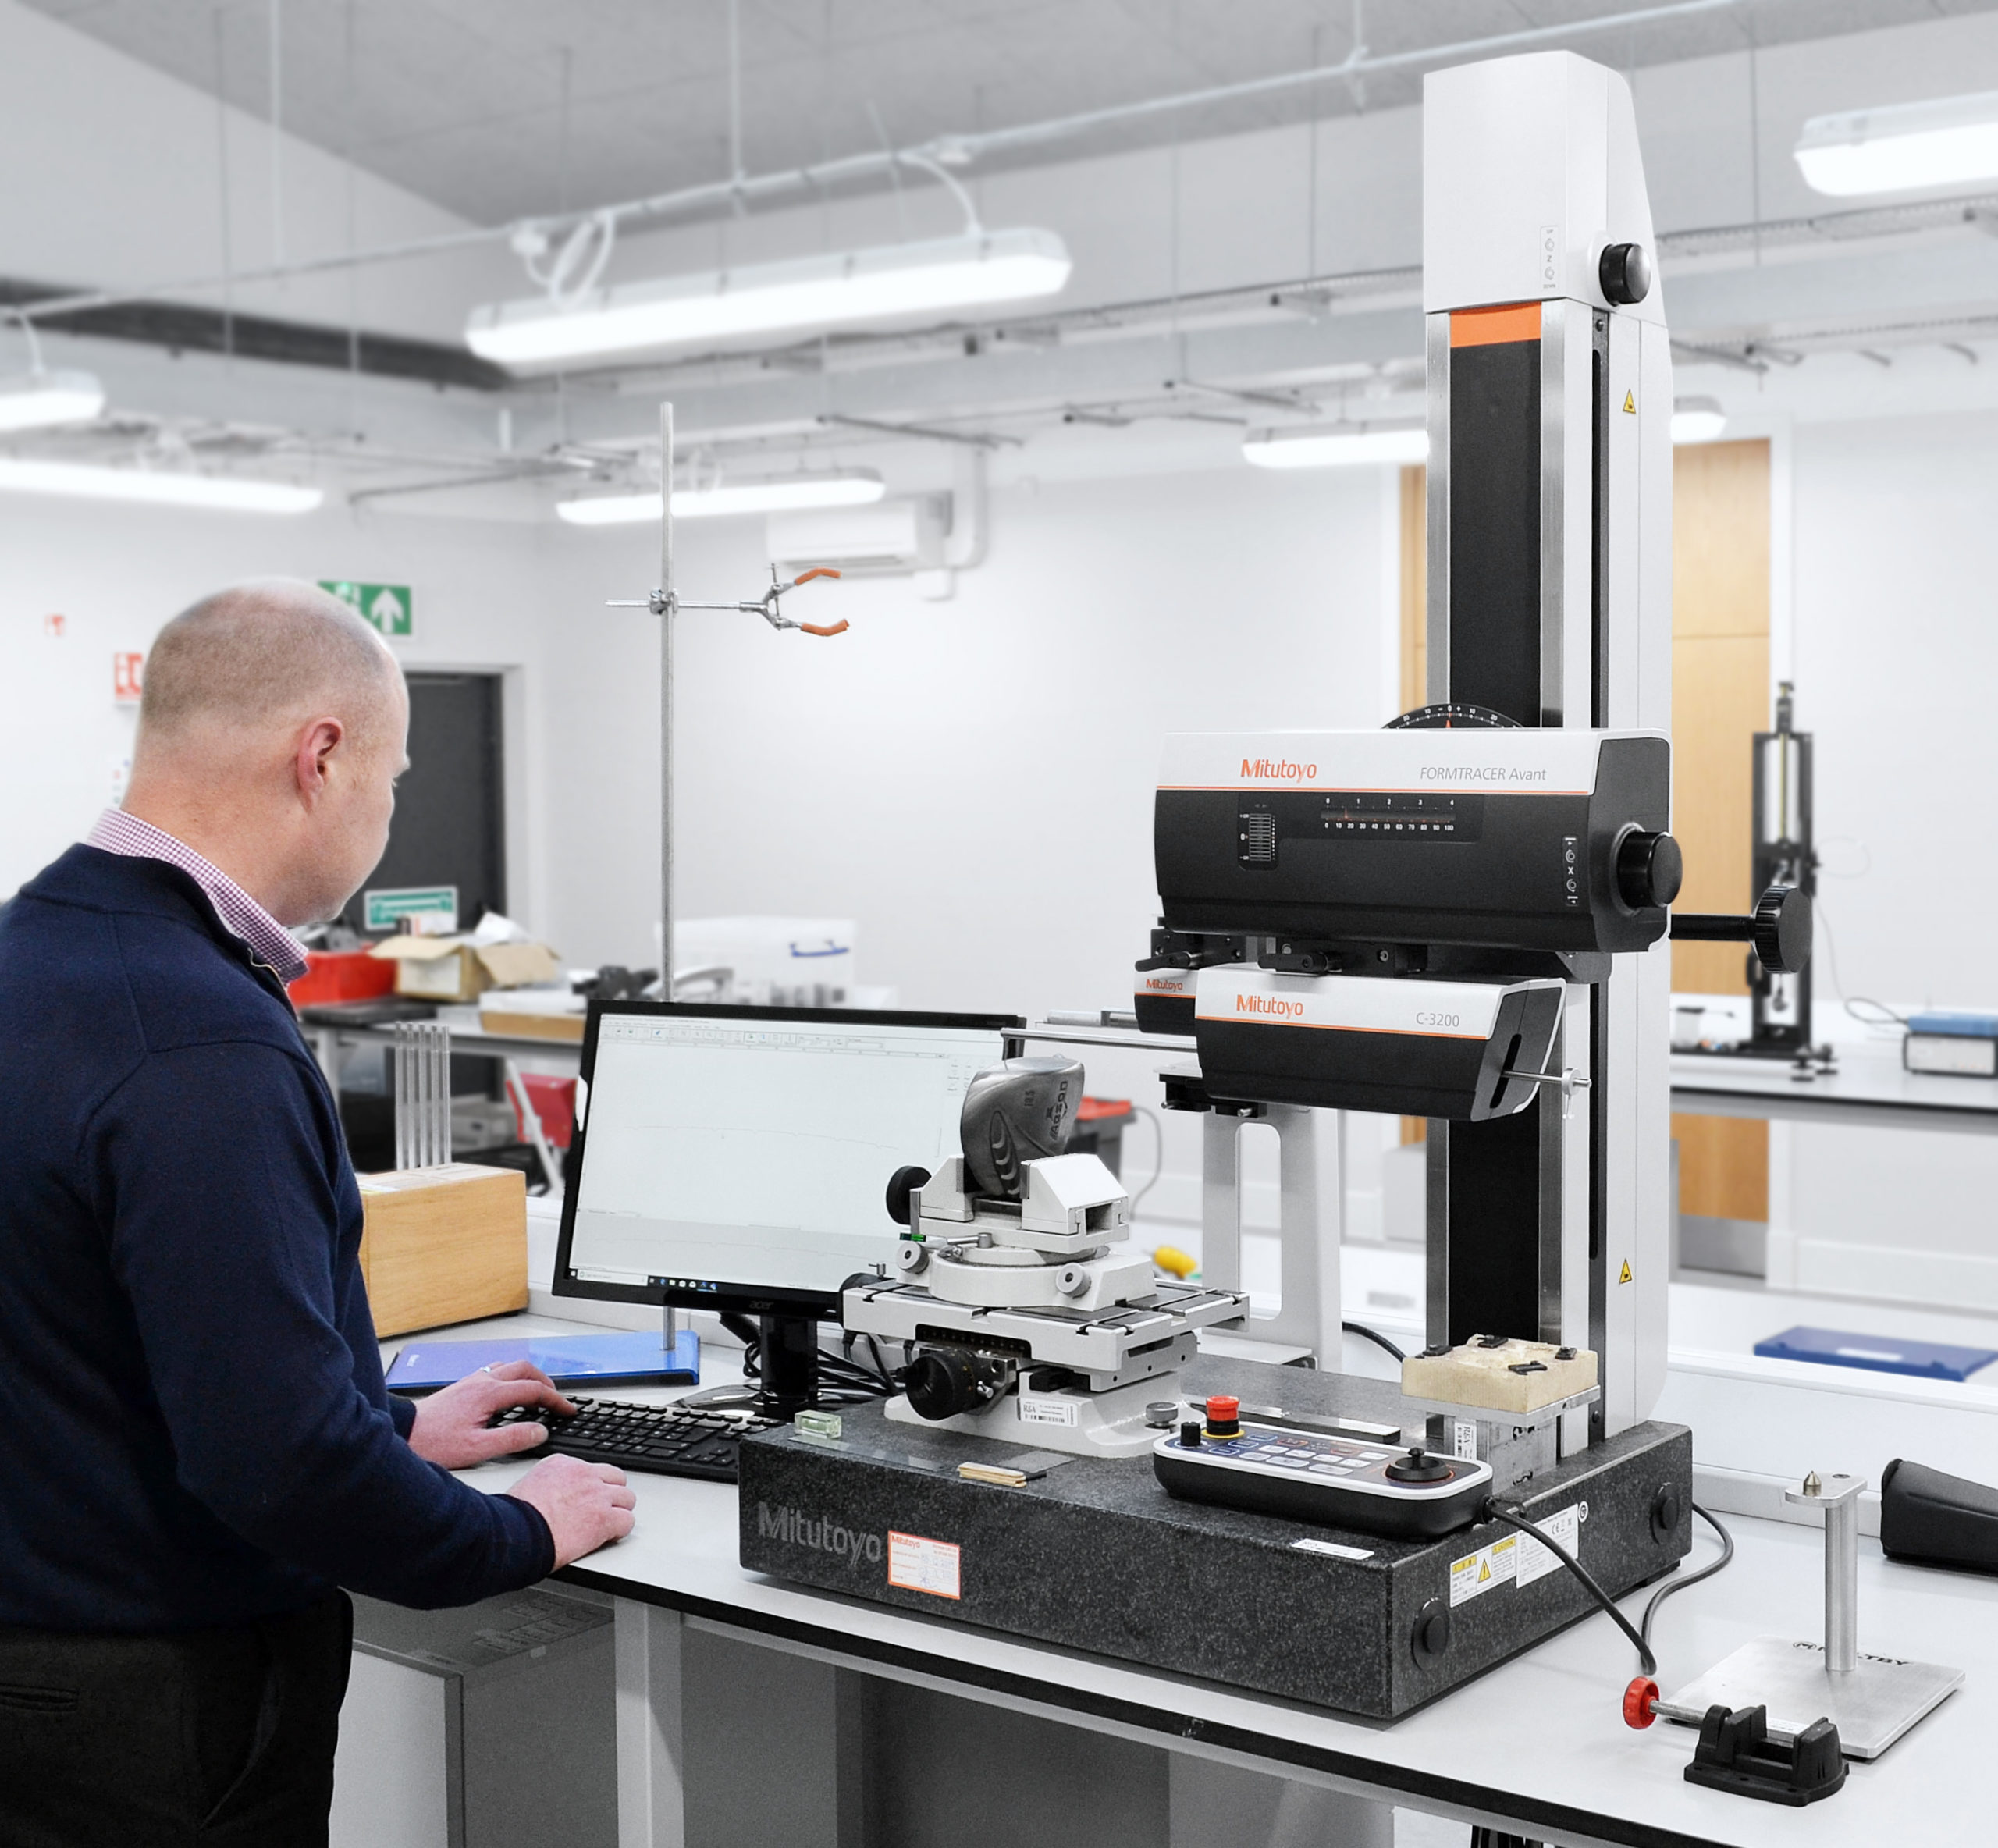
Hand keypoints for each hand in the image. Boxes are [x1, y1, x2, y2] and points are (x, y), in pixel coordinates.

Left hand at [407, 1361, 575, 1468]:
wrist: (403, 1435)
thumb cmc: (434, 1442)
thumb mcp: (479, 1448)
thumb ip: (514, 1438)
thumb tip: (540, 1431)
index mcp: (490, 1394)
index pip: (533, 1390)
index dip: (556, 1399)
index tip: (567, 1409)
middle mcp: (481, 1381)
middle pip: (524, 1369)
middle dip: (546, 1381)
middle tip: (557, 1398)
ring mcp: (471, 1381)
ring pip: (509, 1366)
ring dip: (528, 1376)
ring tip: (536, 1392)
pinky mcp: (462, 1386)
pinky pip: (495, 1371)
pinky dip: (510, 1378)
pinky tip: (506, 1393)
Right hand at [505, 1455, 635, 1565]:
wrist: (515, 1534)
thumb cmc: (512, 1518)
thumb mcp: (526, 1487)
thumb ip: (545, 1486)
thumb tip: (547, 1497)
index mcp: (562, 1464)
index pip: (590, 1469)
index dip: (591, 1486)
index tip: (586, 1498)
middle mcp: (583, 1474)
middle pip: (615, 1478)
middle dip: (611, 1494)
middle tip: (603, 1510)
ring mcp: (597, 1495)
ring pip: (626, 1498)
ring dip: (619, 1511)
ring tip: (608, 1525)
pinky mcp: (604, 1519)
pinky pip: (627, 1521)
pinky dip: (620, 1531)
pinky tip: (609, 1537)